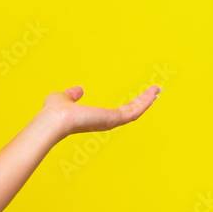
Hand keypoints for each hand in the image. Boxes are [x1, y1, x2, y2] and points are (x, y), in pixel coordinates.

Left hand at [41, 84, 160, 137]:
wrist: (55, 119)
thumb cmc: (54, 112)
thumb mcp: (64, 98)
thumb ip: (72, 95)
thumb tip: (79, 89)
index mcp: (96, 118)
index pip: (118, 112)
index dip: (131, 104)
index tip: (141, 97)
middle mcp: (105, 122)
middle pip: (131, 112)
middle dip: (143, 102)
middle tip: (155, 92)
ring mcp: (111, 122)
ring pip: (135, 111)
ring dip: (147, 100)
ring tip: (158, 89)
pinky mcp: (114, 119)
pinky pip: (134, 111)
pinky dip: (145, 102)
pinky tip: (153, 93)